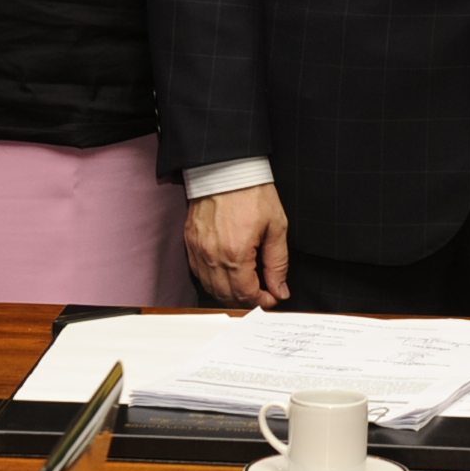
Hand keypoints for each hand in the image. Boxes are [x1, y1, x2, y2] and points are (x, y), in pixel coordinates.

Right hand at [184, 184, 289, 305]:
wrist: (226, 168)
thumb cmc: (252, 192)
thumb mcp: (276, 226)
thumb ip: (277, 263)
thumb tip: (279, 289)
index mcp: (236, 253)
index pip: (245, 293)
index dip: (261, 302)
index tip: (271, 298)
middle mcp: (213, 255)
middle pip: (226, 295)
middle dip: (246, 301)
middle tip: (260, 295)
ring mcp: (198, 249)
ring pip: (210, 287)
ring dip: (228, 294)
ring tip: (244, 287)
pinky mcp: (190, 241)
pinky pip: (197, 272)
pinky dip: (212, 280)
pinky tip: (225, 275)